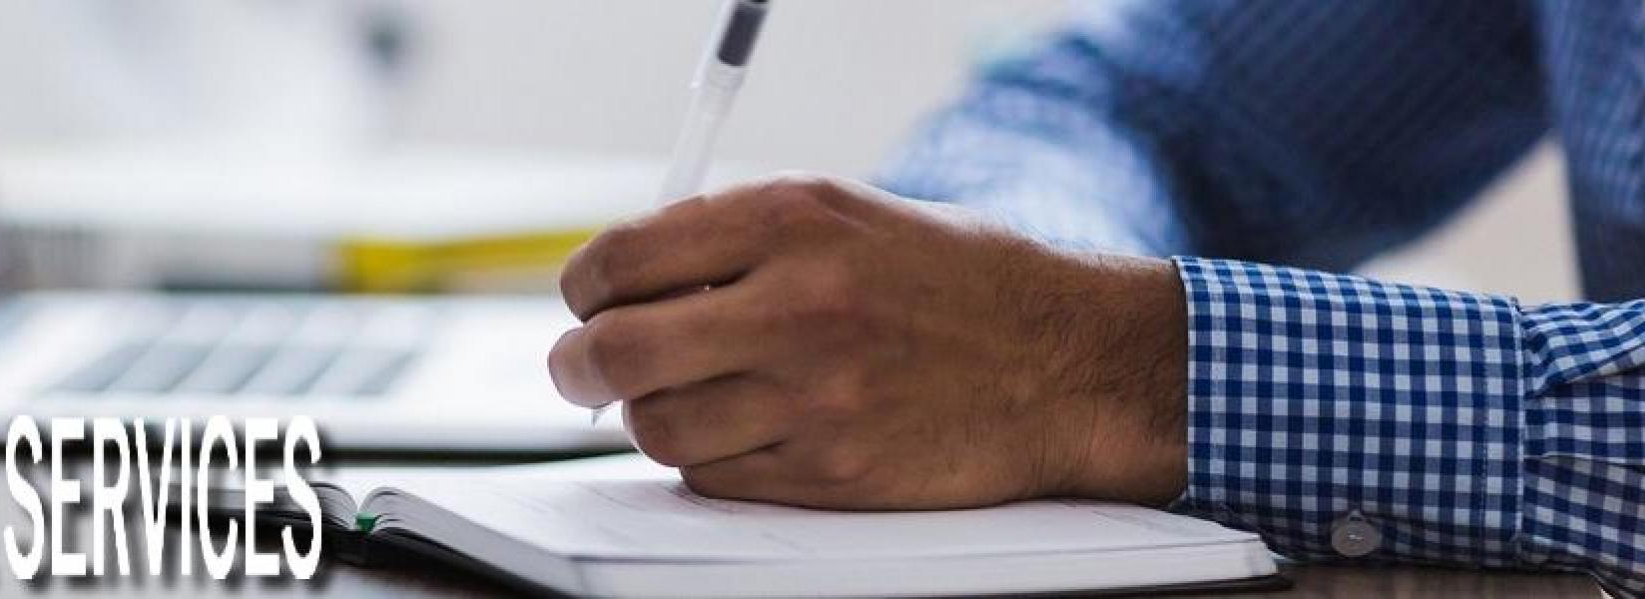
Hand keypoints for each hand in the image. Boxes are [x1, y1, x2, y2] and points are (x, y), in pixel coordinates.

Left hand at [548, 174, 1187, 509]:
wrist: (1066, 363)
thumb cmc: (954, 282)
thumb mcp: (845, 216)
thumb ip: (734, 238)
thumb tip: (624, 280)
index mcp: (792, 221)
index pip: (621, 260)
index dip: (584, 288)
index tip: (588, 300)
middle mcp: (796, 305)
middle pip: (615, 352)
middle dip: (578, 364)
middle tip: (582, 368)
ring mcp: (813, 397)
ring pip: (655, 427)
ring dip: (651, 416)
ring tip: (685, 396)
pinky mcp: (830, 473)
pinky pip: (713, 477)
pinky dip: (709, 459)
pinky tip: (745, 430)